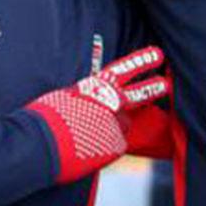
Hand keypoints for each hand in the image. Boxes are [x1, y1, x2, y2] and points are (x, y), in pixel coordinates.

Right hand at [27, 46, 169, 182]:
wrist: (38, 144)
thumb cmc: (43, 120)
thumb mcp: (63, 98)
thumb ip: (83, 97)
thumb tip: (90, 103)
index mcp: (93, 87)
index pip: (123, 70)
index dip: (141, 61)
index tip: (157, 54)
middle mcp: (107, 103)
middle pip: (138, 94)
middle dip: (153, 88)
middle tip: (167, 84)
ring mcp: (114, 124)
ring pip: (121, 126)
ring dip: (109, 131)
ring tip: (87, 137)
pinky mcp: (115, 146)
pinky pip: (113, 147)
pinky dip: (102, 150)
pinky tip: (84, 151)